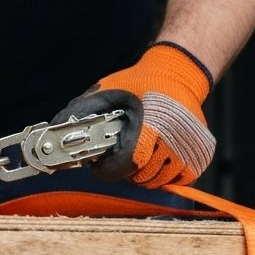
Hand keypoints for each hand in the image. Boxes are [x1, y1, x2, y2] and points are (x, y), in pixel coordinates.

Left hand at [53, 41, 215, 187]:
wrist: (176, 72)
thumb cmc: (138, 82)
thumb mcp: (106, 90)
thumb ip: (81, 111)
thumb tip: (54, 131)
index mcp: (152, 124)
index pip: (126, 165)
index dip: (108, 168)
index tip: (101, 163)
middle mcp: (174, 138)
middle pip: (141, 177)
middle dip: (124, 170)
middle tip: (121, 153)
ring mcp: (190, 148)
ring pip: (158, 181)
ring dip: (144, 174)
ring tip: (139, 153)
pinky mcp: (200, 154)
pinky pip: (179, 179)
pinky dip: (165, 174)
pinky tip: (157, 158)